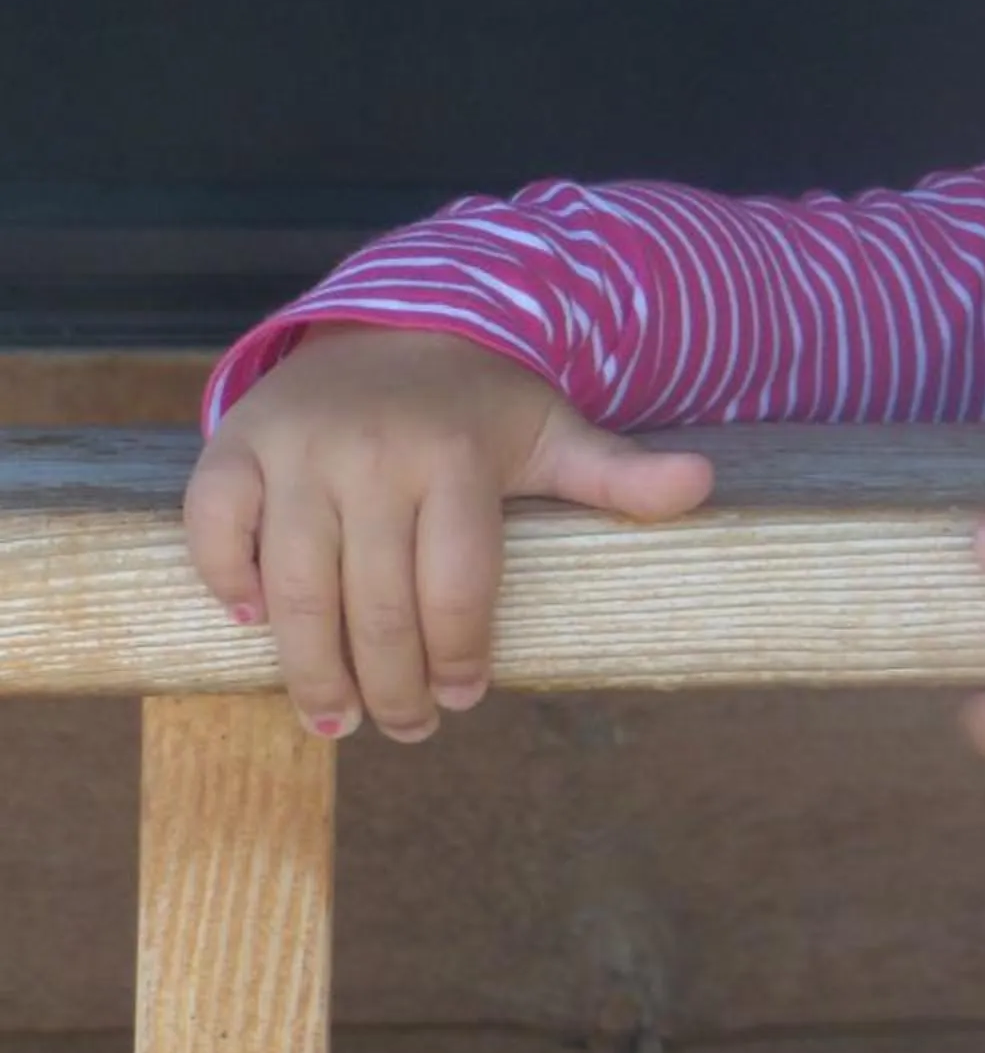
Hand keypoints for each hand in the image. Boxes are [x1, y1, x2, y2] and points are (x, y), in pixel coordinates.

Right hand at [184, 324, 714, 742]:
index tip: (465, 697)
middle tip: (406, 729)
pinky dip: (228, 577)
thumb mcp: (554, 431)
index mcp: (455, 455)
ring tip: (334, 719)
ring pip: (294, 584)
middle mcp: (371, 453)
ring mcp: (297, 450)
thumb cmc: (480, 405)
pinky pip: (215, 526)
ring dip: (311, 666)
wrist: (393, 323)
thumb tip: (701, 487)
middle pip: (377, 602)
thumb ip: (617, 474)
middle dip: (391, 684)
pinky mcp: (237, 446)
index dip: (458, 655)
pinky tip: (253, 622)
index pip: (457, 585)